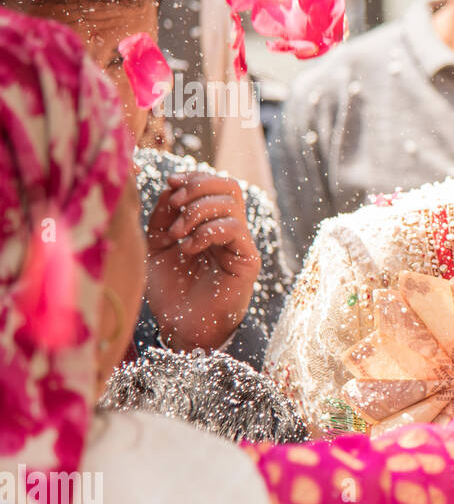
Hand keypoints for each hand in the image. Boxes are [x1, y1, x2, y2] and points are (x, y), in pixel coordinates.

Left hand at [145, 171, 259, 351]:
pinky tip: (190, 248)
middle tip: (175, 206)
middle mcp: (229, 229)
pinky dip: (208, 231)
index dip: (194, 177)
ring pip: (231, 205)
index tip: (170, 184)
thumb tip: (172, 185)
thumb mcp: (156, 243)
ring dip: (197, 212)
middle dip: (198, 188)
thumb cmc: (170, 288)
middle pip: (229, 187)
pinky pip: (234, 229)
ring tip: (178, 235)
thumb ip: (163, 214)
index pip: (215, 184)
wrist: (180, 325)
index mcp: (210, 221)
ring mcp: (240, 244)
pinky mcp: (246, 260)